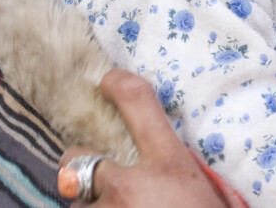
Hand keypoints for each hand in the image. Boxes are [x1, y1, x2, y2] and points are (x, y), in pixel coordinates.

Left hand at [59, 69, 229, 206]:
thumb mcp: (199, 187)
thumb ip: (169, 168)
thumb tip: (145, 158)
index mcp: (169, 164)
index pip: (140, 104)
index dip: (120, 84)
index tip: (108, 80)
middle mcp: (130, 184)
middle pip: (78, 158)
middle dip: (81, 170)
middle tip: (101, 185)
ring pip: (75, 204)